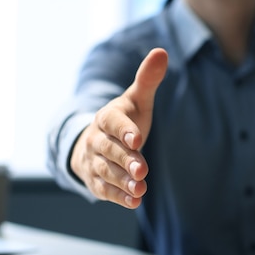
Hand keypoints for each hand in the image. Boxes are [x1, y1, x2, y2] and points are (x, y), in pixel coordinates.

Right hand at [70, 48, 168, 208]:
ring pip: (105, 172)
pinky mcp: (95, 181)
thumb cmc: (123, 119)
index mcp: (107, 118)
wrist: (94, 141)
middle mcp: (97, 140)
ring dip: (122, 182)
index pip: (113, 122)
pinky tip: (134, 202)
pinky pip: (104, 190)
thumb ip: (148, 79)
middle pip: (109, 151)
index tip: (137, 139)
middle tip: (142, 171)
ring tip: (140, 190)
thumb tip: (161, 52)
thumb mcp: (136, 99)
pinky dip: (118, 197)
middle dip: (125, 161)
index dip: (124, 131)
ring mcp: (94, 162)